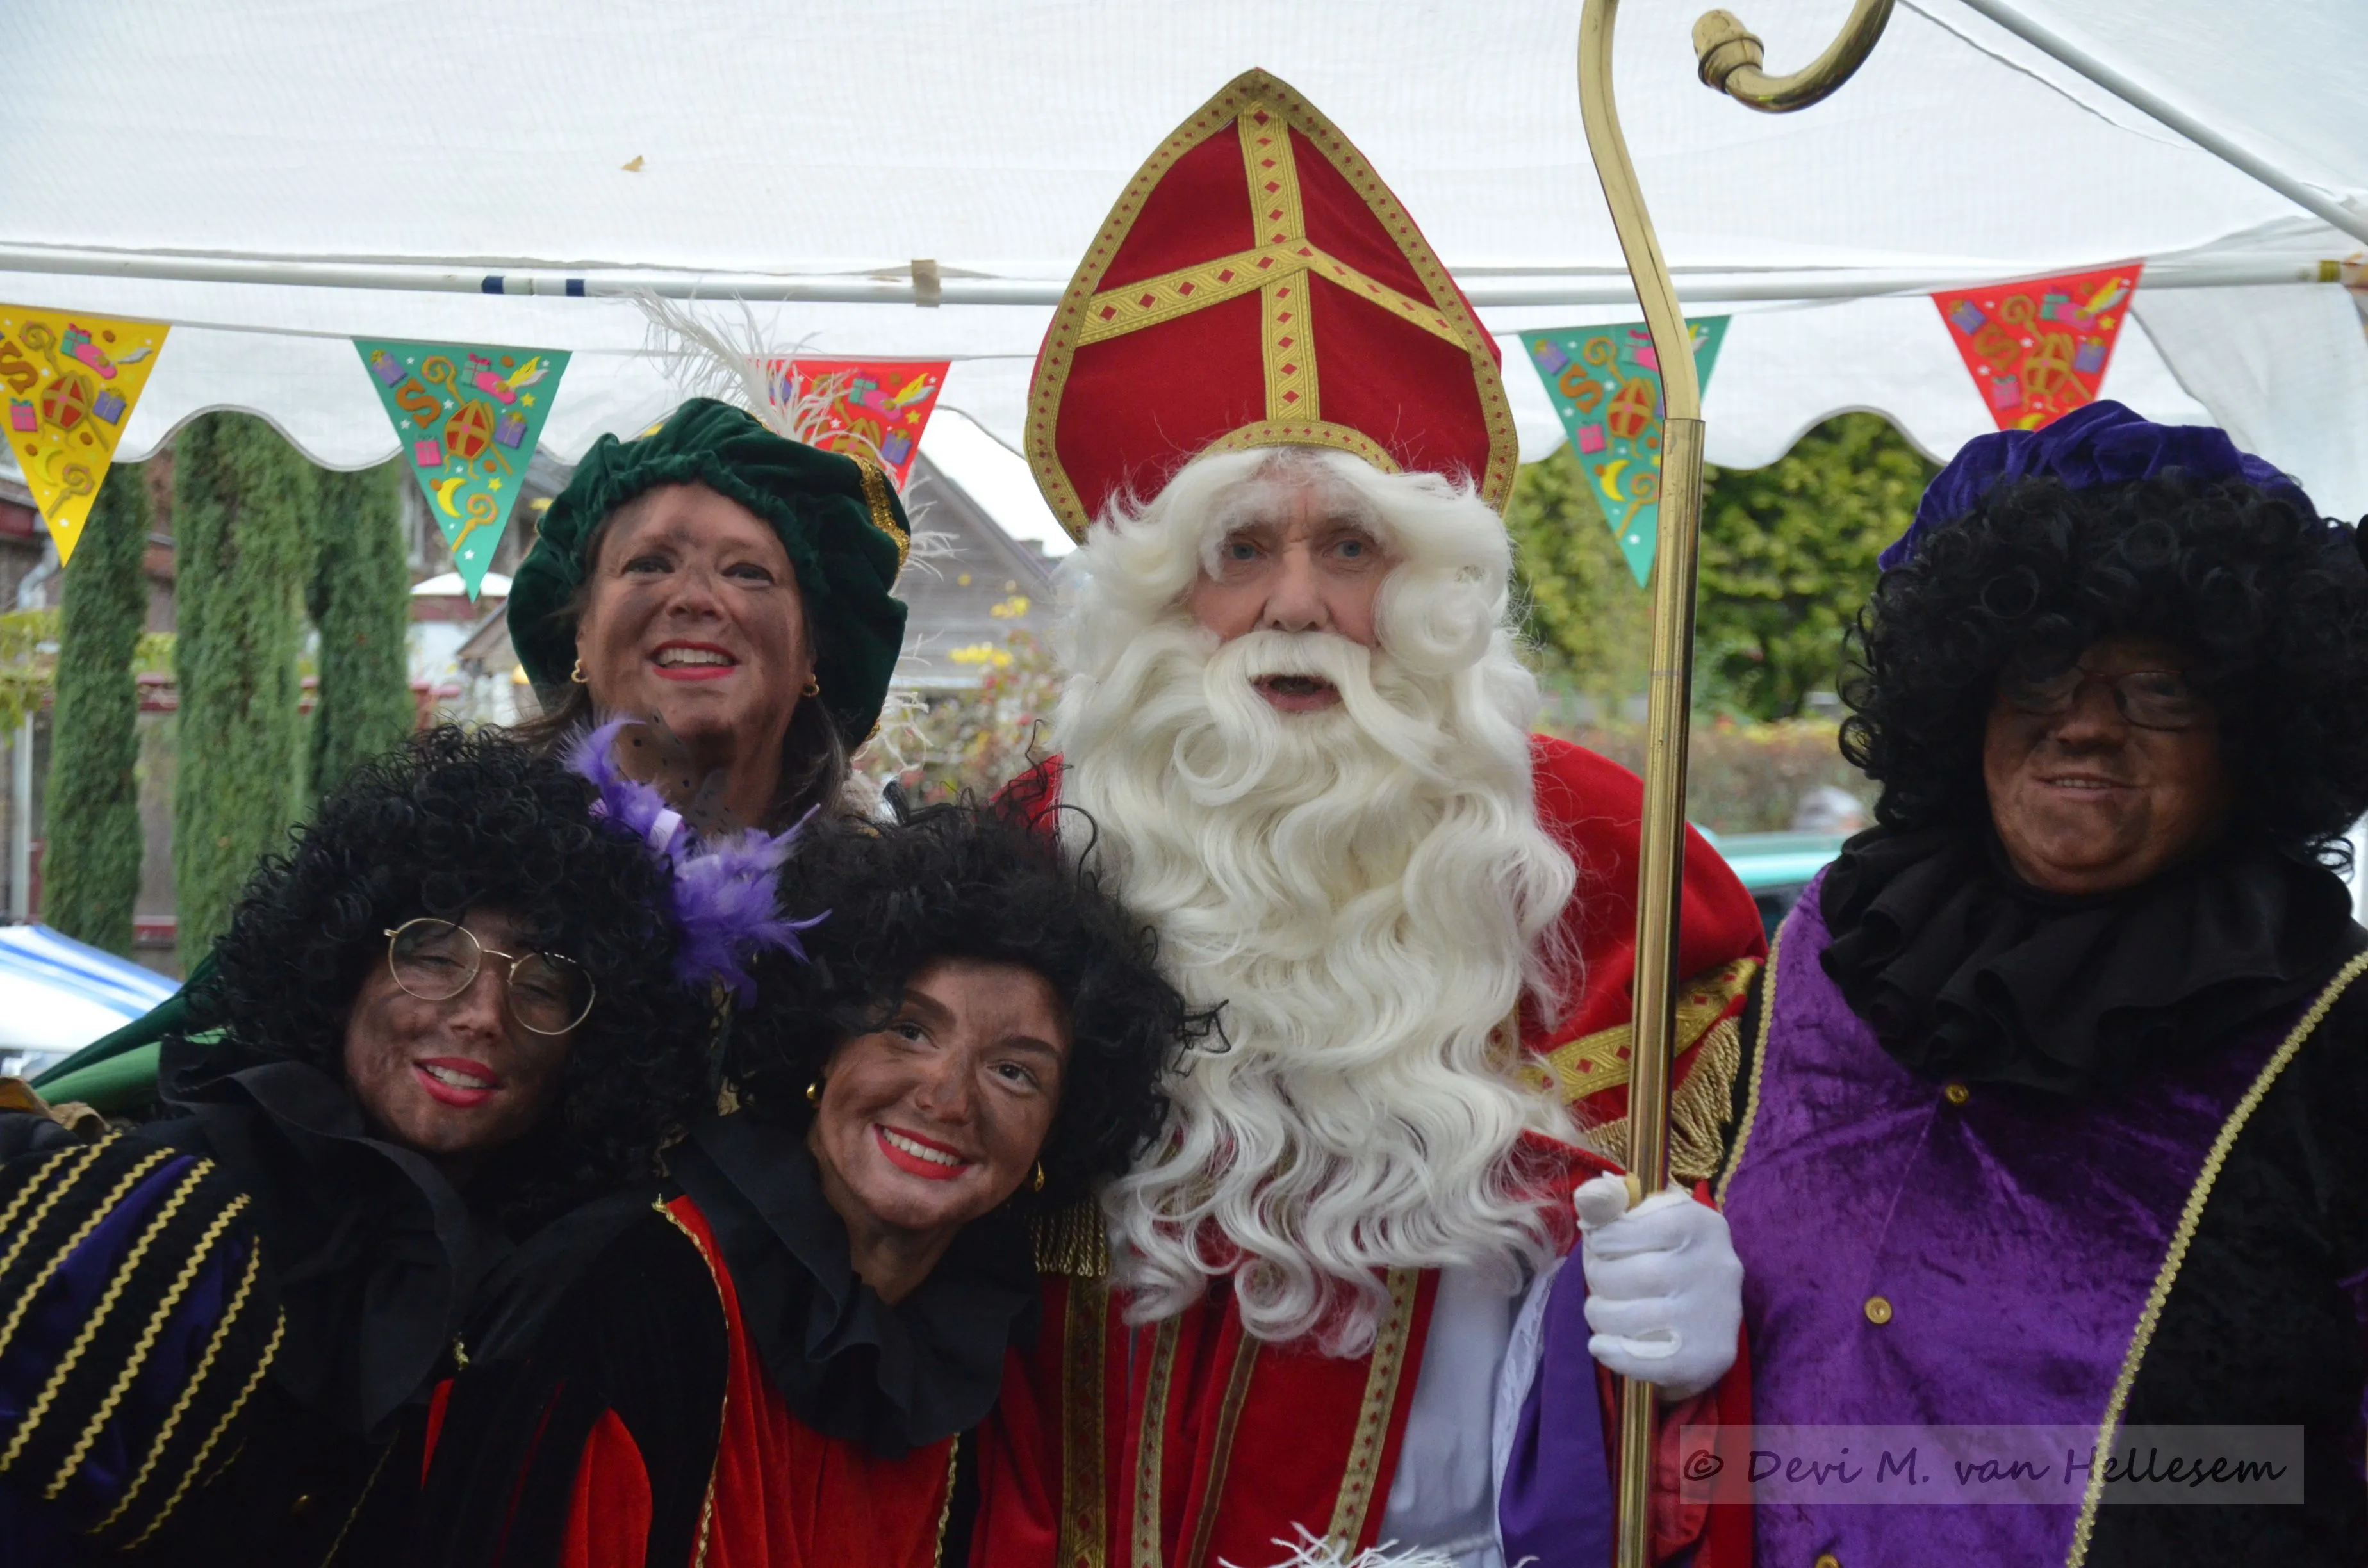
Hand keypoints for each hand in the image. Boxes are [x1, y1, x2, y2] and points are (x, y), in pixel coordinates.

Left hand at [1572, 1173, 1742, 1401]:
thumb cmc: (1669, 1257)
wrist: (1710, 1317)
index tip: (1598, 1244)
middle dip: (1598, 1277)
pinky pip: (1645, 1360)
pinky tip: (1602, 1345)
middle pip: (1633, 1275)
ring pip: (1632, 1317)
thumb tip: (1589, 1194)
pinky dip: (1612, 1353)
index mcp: (1703, 1224)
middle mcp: (1717, 1267)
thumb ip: (1614, 1203)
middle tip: (1597, 1279)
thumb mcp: (1649, 1218)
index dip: (1603, 1238)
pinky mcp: (1707, 1357)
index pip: (1633, 1226)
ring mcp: (1715, 1316)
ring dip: (1599, 1314)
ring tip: (1599, 1309)